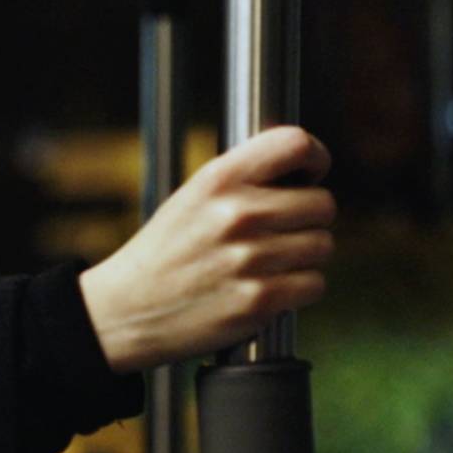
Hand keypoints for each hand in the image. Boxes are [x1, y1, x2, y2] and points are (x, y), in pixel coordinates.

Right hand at [78, 126, 335, 373]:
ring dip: (304, 256)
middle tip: (282, 230)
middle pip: (322, 204)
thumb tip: (305, 175)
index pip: (296, 144)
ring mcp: (251, 258)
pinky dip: (298, 288)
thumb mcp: (192, 197)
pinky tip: (267, 286)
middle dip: (309, 218)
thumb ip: (244, 182)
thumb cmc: (166, 251)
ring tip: (268, 261)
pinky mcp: (261, 300)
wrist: (130, 308)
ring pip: (322, 245)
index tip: (308, 175)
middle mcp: (237, 213)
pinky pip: (314, 283)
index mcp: (218, 179)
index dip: (314, 158)